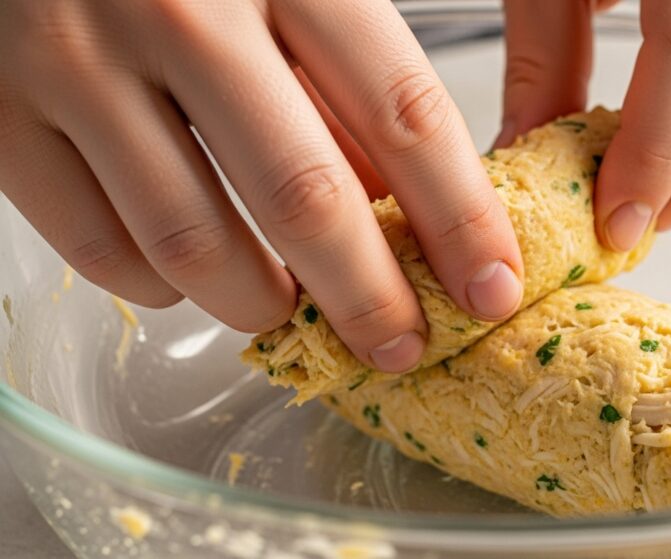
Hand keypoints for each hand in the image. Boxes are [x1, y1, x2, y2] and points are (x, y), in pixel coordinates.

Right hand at [0, 0, 523, 371]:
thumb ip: (342, 73)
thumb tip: (392, 206)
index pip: (402, 114)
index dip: (460, 219)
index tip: (491, 289)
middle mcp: (179, 10)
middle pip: (304, 199)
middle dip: (370, 297)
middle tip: (402, 346)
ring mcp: (76, 61)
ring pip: (193, 243)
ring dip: (260, 303)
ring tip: (290, 308)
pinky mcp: (2, 111)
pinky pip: (96, 248)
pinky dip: (161, 288)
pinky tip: (190, 276)